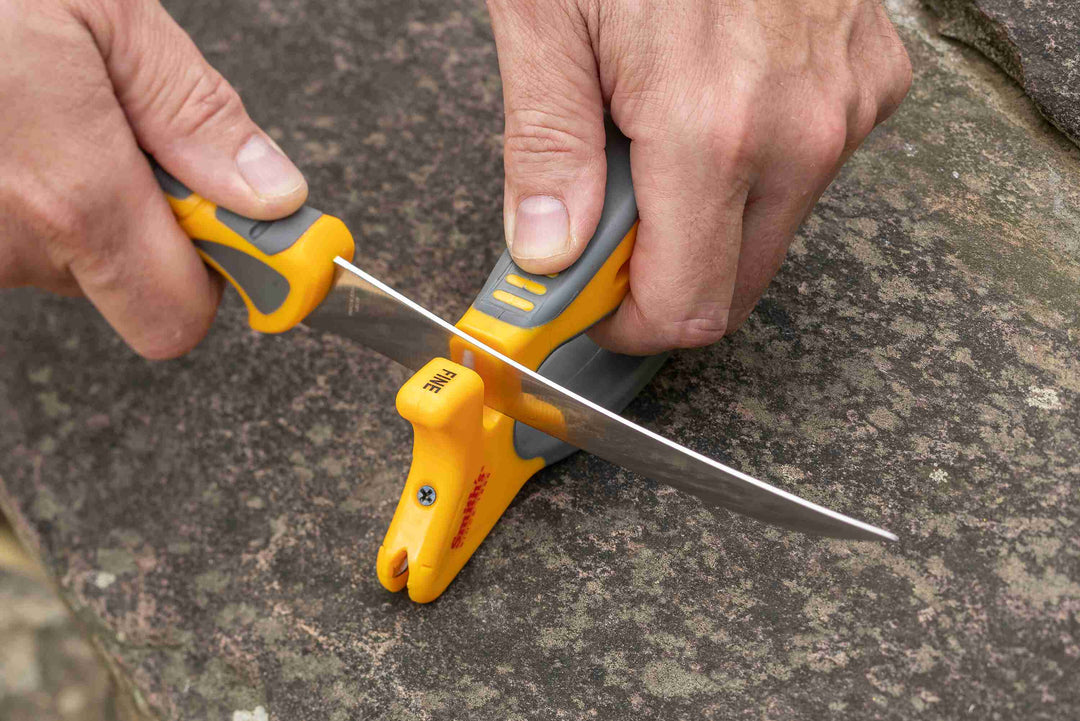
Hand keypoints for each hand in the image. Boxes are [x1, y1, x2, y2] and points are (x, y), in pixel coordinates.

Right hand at [0, 0, 307, 357]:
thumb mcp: (104, 15)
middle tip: (127, 139)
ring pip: (61, 260)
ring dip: (78, 202)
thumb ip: (194, 114)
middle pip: (124, 285)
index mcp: (67, 192)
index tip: (238, 233)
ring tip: (44, 113)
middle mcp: (4, 239)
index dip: (218, 276)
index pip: (176, 315)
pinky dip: (24, 195)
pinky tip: (8, 130)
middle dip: (148, 226)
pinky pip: (6, 238)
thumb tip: (271, 195)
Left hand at [488, 0, 910, 353]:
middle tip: (608, 227)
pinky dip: (753, 165)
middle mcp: (798, 131)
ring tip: (653, 140)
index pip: (687, 306)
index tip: (591, 308)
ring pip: (770, 232)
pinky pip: (808, 168)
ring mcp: (845, 106)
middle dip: (664, 281)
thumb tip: (548, 252)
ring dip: (705, 220)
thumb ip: (546, 150)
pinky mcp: (869, 80)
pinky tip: (715, 104)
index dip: (629, 324)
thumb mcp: (548, 20)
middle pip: (735, 287)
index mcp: (711, 130)